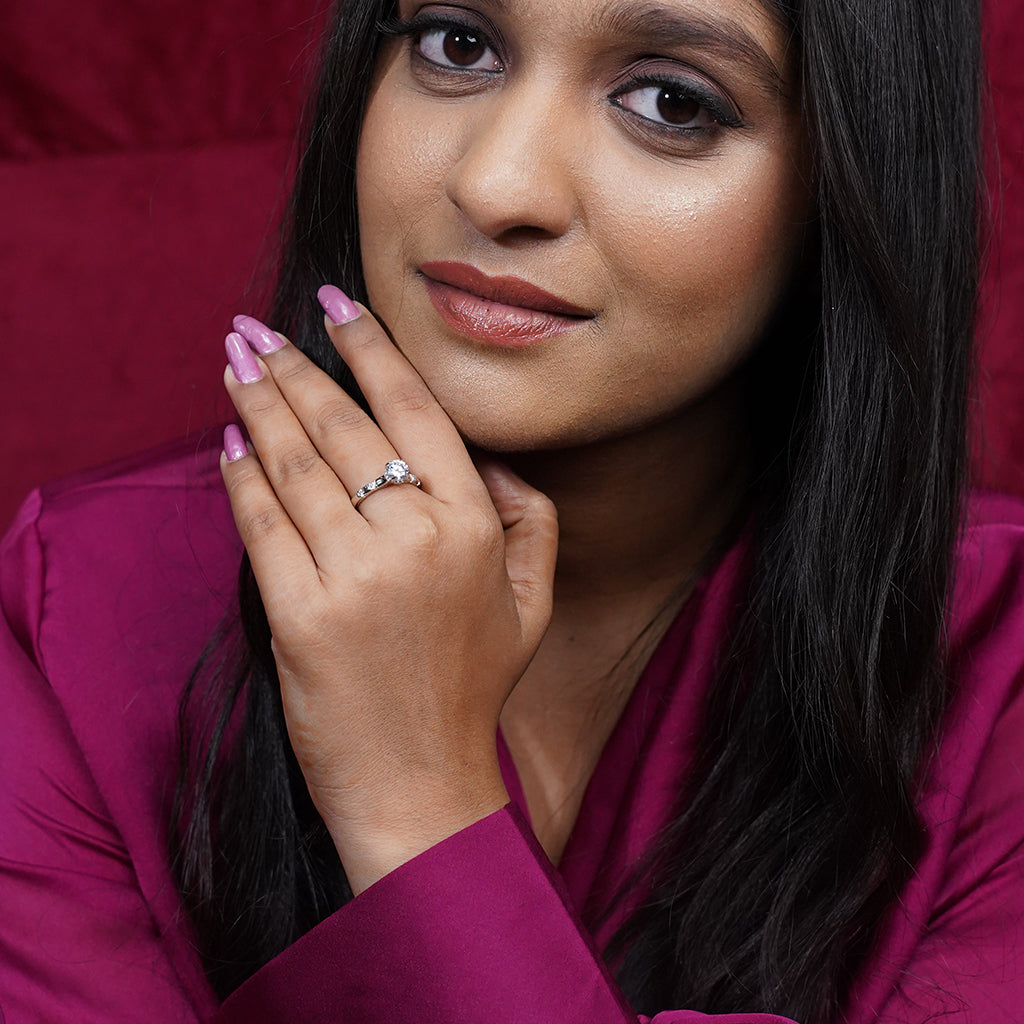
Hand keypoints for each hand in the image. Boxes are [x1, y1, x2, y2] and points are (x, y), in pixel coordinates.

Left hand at [219, 289, 557, 892]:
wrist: (422, 784)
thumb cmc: (472, 688)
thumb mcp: (532, 601)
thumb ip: (530, 518)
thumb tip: (486, 460)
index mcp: (475, 526)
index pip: (416, 412)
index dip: (371, 350)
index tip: (337, 306)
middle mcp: (417, 539)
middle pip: (344, 427)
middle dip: (293, 368)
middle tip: (254, 329)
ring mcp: (356, 578)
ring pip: (295, 466)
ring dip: (257, 405)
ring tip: (234, 364)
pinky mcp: (300, 617)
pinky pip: (262, 526)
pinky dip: (239, 479)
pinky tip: (228, 443)